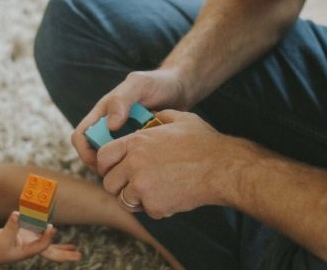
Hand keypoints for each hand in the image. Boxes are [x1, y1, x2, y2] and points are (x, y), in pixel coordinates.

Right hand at [0, 211, 80, 264]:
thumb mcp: (1, 237)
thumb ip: (11, 226)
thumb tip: (17, 214)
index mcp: (26, 251)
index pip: (41, 246)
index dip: (47, 238)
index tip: (51, 227)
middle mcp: (31, 248)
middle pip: (51, 253)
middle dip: (65, 254)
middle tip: (78, 255)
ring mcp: (30, 243)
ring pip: (49, 246)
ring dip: (62, 247)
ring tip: (75, 249)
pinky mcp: (28, 237)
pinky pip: (42, 236)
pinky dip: (49, 234)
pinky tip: (55, 232)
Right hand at [71, 68, 188, 168]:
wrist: (181, 89)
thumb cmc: (157, 83)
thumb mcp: (139, 84)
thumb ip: (122, 99)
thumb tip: (110, 126)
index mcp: (102, 114)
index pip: (81, 137)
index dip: (85, 152)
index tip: (102, 161)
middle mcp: (110, 128)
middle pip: (94, 155)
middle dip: (105, 165)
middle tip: (124, 171)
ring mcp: (124, 139)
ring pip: (113, 161)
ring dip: (121, 167)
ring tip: (139, 169)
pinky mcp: (139, 147)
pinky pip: (131, 162)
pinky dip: (136, 166)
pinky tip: (151, 167)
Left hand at [98, 110, 247, 218]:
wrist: (223, 169)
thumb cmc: (204, 143)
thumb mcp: (180, 119)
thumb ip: (160, 117)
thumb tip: (152, 116)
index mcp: (137, 142)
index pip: (103, 155)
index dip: (105, 164)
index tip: (112, 169)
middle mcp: (134, 164)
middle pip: (108, 182)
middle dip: (118, 185)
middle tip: (132, 185)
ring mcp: (143, 186)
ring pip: (124, 199)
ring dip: (135, 198)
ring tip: (153, 191)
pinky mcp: (154, 205)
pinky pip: (146, 210)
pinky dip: (156, 207)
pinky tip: (171, 196)